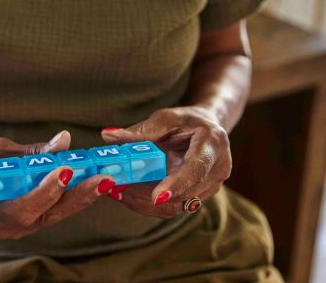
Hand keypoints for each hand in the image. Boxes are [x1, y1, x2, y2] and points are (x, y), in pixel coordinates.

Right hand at [0, 131, 115, 239]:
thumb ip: (31, 152)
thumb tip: (64, 140)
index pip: (26, 205)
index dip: (48, 189)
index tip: (67, 170)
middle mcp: (9, 228)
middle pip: (50, 215)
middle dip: (78, 196)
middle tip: (104, 179)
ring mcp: (22, 230)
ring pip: (58, 215)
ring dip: (82, 197)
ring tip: (106, 179)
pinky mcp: (32, 224)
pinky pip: (56, 212)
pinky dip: (74, 198)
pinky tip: (94, 184)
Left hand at [101, 106, 231, 218]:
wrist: (207, 130)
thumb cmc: (186, 120)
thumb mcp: (165, 118)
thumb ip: (140, 130)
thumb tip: (107, 136)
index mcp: (212, 144)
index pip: (196, 169)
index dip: (177, 184)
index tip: (157, 197)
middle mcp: (218, 170)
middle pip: (184, 194)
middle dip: (149, 196)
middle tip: (118, 190)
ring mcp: (212, 186)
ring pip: (178, 206)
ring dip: (146, 203)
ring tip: (118, 192)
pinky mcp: (201, 197)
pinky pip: (175, 208)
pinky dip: (150, 204)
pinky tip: (130, 196)